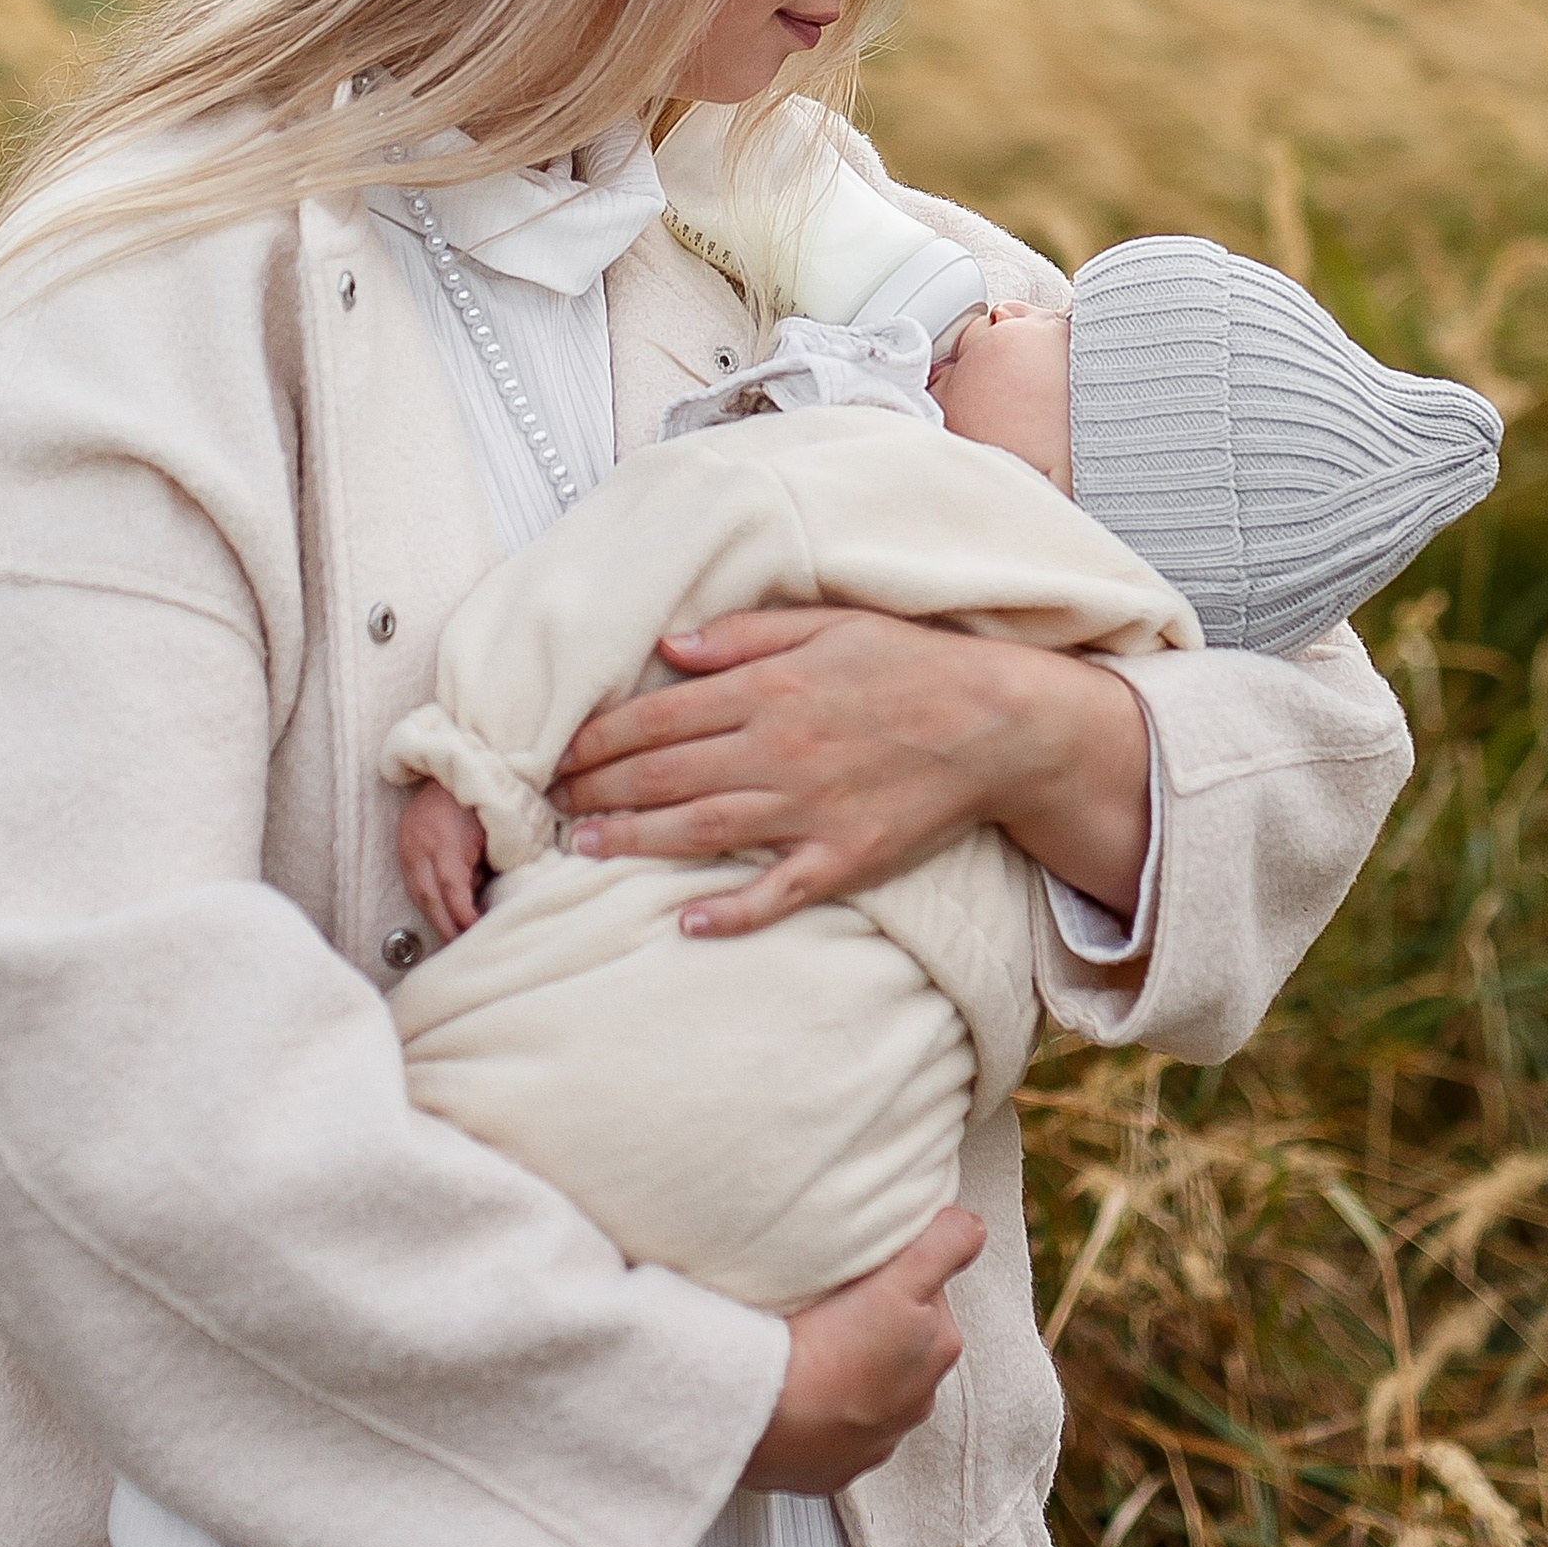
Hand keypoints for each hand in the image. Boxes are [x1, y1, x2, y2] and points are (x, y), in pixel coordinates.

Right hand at [398, 778, 489, 939]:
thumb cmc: (480, 801)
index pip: (451, 887)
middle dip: (445, 925)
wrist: (450, 768)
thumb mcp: (491, 832)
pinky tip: (438, 913)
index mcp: (445, 840)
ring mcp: (407, 845)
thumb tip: (480, 900)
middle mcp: (420, 845)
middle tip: (460, 946)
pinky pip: (412, 882)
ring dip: (433, 917)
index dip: (462, 913)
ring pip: (416, 893)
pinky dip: (426, 901)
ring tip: (450, 935)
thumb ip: (486, 865)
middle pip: (428, 897)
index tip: (476, 930)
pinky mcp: (402, 846)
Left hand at [551, 605, 1151, 937]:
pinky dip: (732, 911)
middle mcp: (778, 750)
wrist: (998, 722)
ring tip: (582, 850)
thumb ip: (746, 634)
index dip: (597, 739)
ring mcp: (810, 809)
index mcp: (770, 688)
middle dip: (598, 791)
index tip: (556, 755)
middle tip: (549, 807)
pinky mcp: (845, 856)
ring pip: (701, 830)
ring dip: (634, 842)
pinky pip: (778, 891)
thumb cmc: (911, 665)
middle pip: (664, 774)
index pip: (658, 716)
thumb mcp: (829, 623)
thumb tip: (672, 645)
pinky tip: (687, 922)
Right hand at [741, 1206, 986, 1494]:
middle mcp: (917, 1402)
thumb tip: (972, 1227)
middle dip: (872, 1324)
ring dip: (847, 1368)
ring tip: (809, 1348)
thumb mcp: (899, 1282)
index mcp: (938, 1349)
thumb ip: (943, 1247)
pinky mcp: (834, 1466)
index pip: (927, 1294)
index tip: (860, 1276)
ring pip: (866, 1387)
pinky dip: (820, 1409)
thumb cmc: (829, 1350)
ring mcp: (875, 1439)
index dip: (894, 1277)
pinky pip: (831, 1428)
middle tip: (830, 1308)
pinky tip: (796, 1390)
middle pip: (898, 1342)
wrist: (764, 1417)